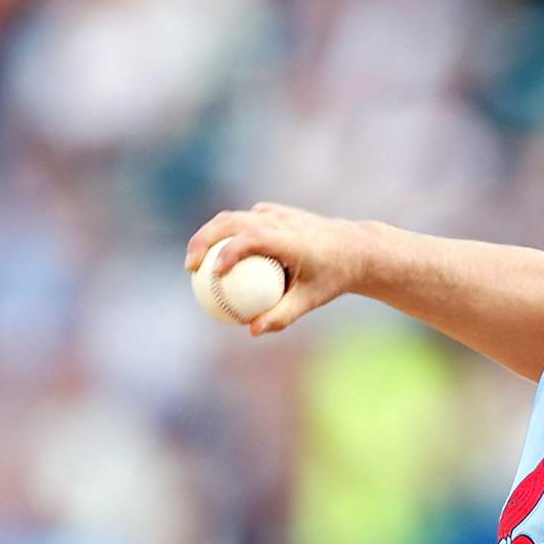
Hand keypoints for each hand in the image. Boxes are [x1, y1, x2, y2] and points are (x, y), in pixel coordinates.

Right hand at [184, 203, 377, 334]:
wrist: (354, 248)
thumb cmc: (332, 278)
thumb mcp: (311, 300)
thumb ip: (282, 316)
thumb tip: (252, 331)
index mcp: (290, 238)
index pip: (252, 238)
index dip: (228, 252)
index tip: (213, 274)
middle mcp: (280, 220)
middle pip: (230, 221)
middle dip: (204, 240)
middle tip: (190, 268)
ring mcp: (275, 213)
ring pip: (232, 217)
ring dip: (208, 235)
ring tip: (195, 263)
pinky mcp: (272, 212)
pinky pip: (242, 221)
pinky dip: (225, 235)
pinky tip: (216, 258)